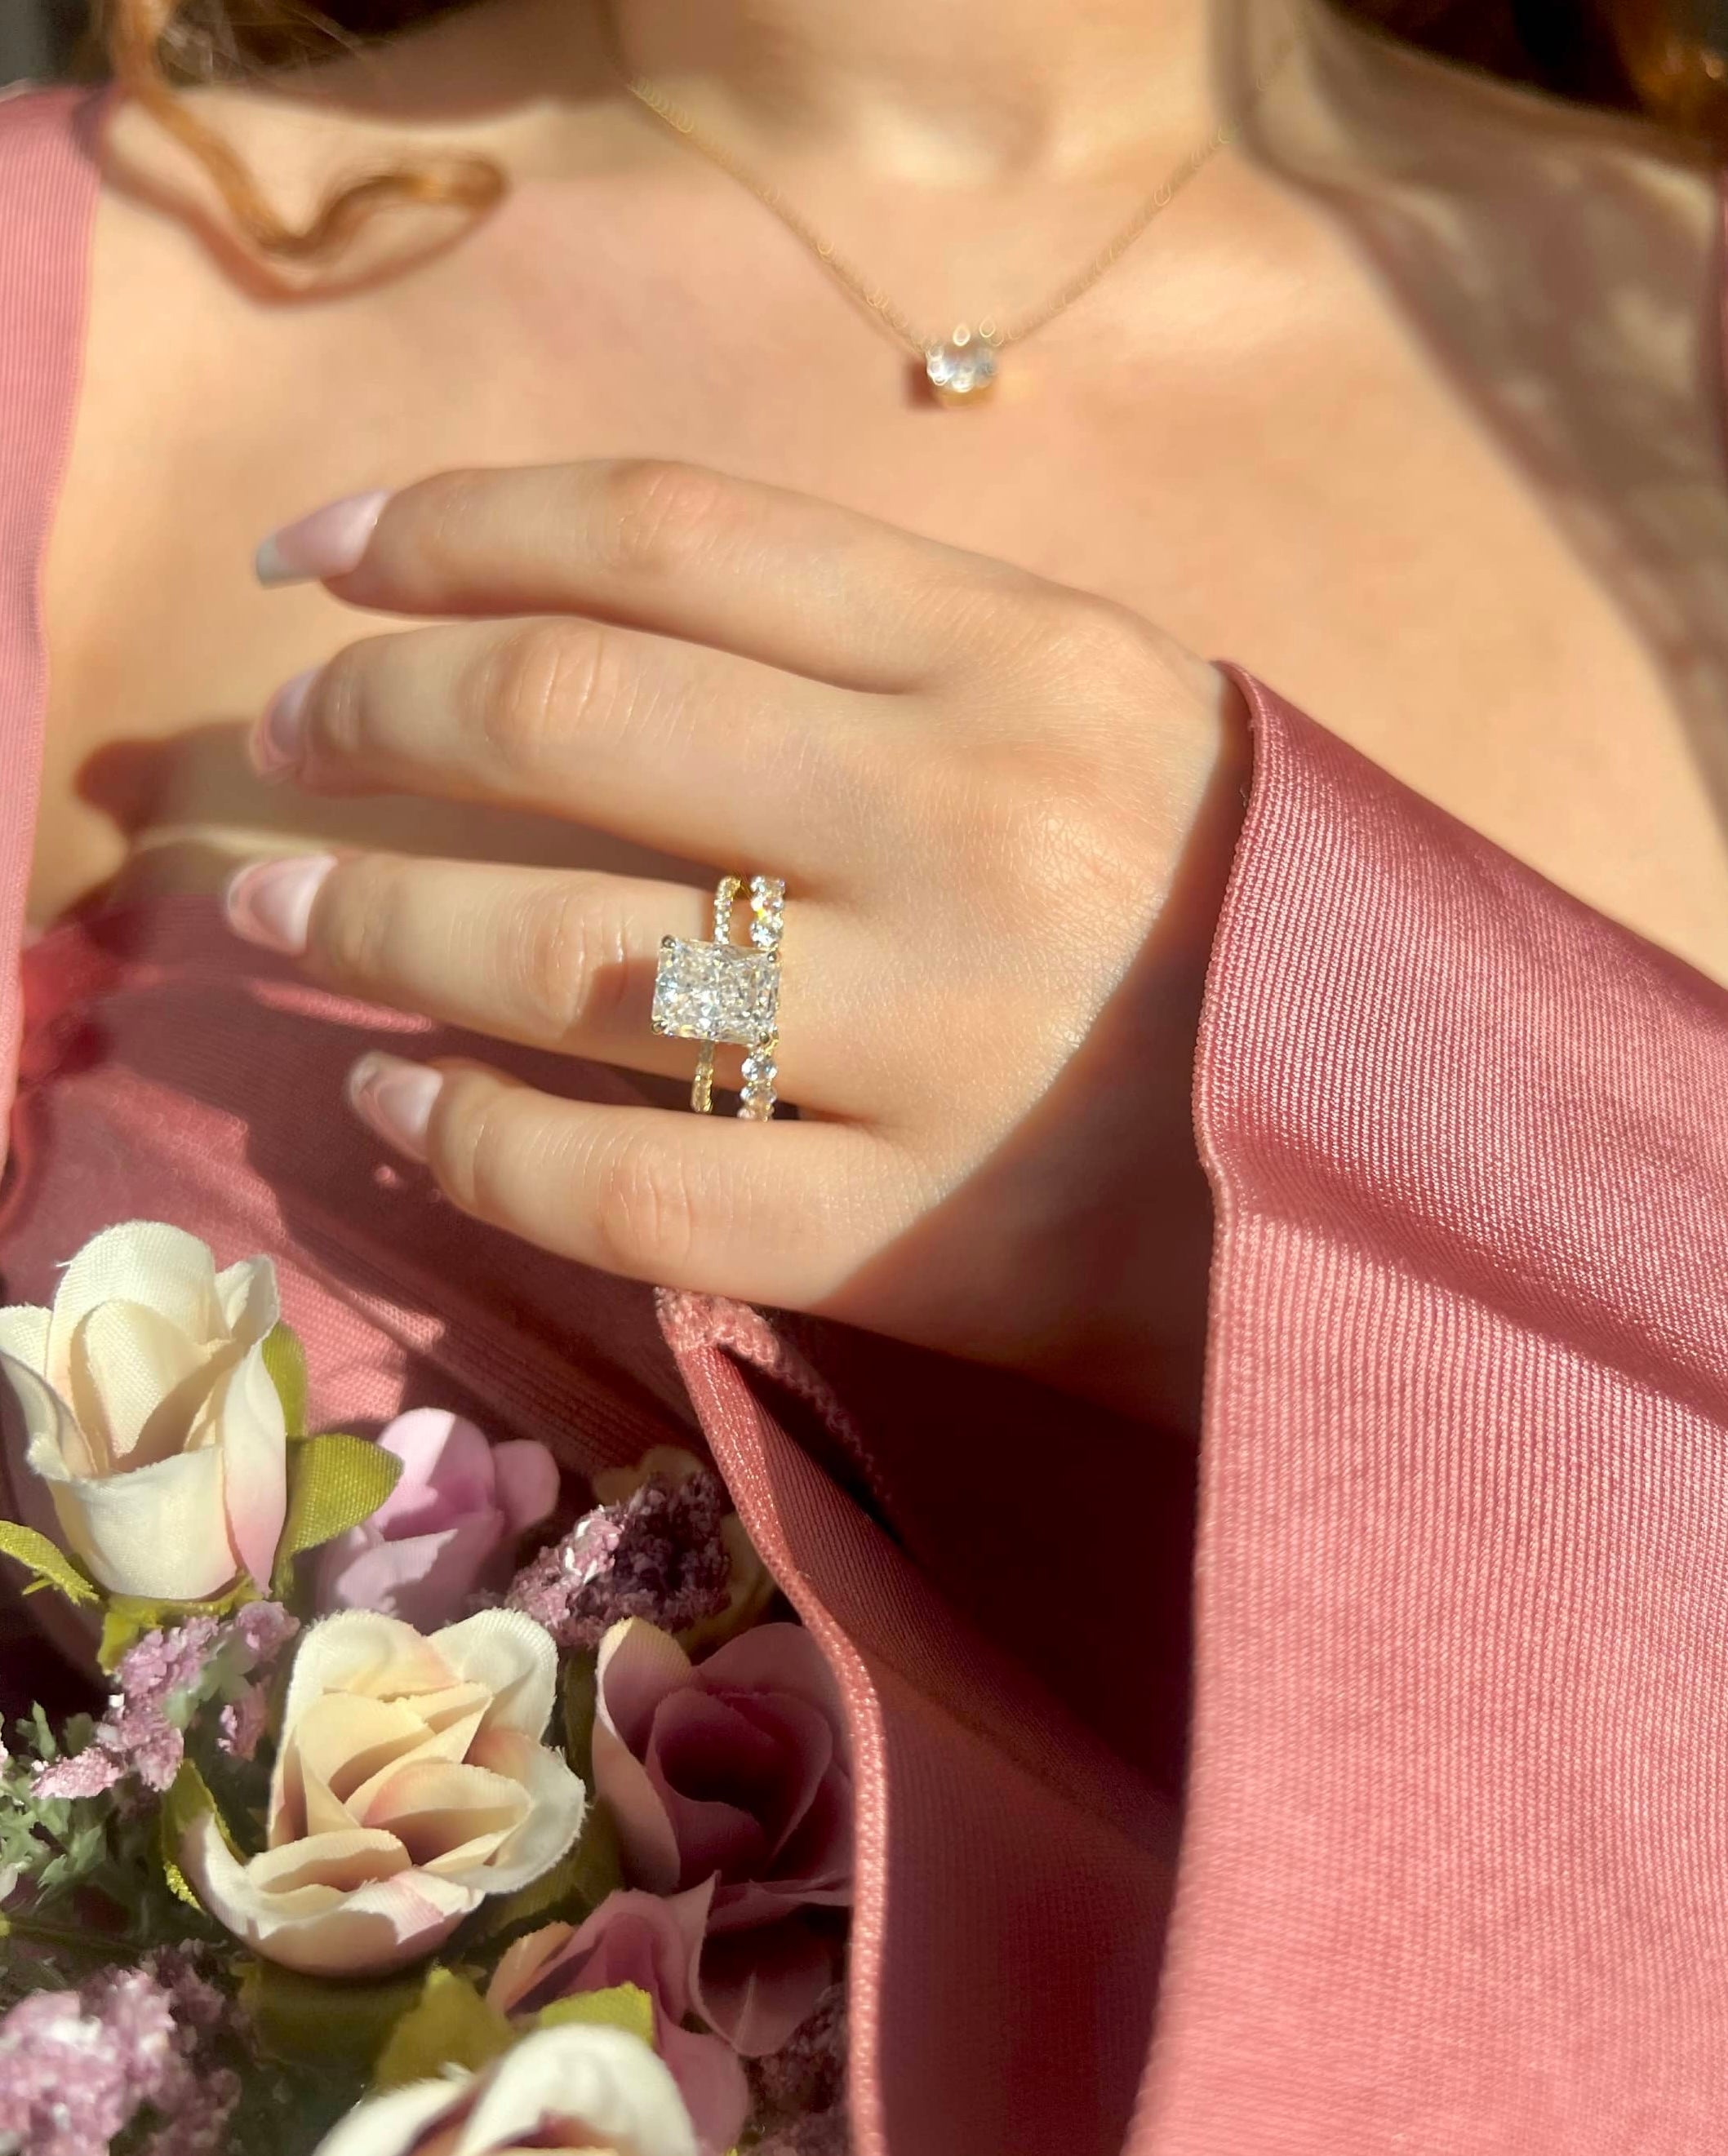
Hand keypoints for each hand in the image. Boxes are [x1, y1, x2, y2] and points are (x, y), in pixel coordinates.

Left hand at [229, 462, 1248, 1426]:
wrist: (1407, 1175)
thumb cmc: (1242, 920)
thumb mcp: (1116, 713)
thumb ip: (898, 649)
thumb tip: (595, 627)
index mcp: (1032, 657)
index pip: (672, 532)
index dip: (454, 527)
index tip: (322, 557)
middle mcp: (975, 821)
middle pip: (571, 717)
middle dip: (371, 718)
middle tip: (283, 745)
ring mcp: (944, 1043)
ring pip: (565, 957)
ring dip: (372, 925)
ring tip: (282, 917)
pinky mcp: (920, 1239)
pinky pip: (625, 1192)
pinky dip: (471, 1145)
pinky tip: (401, 1109)